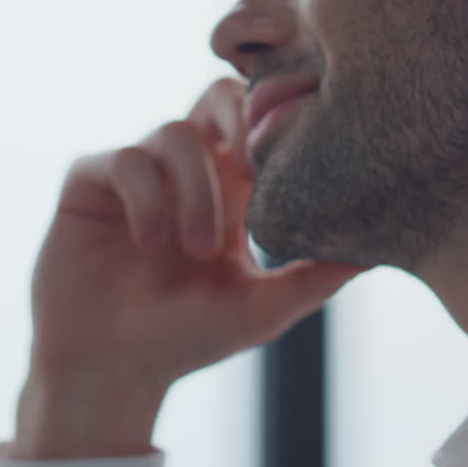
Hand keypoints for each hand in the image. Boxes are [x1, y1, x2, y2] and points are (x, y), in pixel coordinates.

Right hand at [7, 78, 370, 459]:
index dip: (277, 119)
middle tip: (254, 167)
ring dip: (194, 190)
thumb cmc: (187, 340)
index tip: (298, 148)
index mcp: (233, 189)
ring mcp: (138, 171)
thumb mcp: (261, 311)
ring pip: (175, 133)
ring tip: (197, 250)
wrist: (110, 370)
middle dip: (239, 117)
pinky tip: (151, 243)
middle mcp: (187, 170)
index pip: (260, 122)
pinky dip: (146, 199)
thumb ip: (313, 279)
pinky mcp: (91, 181)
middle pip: (218, 95)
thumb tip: (376, 253)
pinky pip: (124, 160)